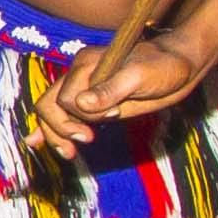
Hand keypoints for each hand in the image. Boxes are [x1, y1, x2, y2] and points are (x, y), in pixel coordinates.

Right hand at [31, 34, 204, 152]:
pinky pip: (63, 115)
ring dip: (54, 134)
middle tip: (83, 142)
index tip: (113, 115)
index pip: (66, 98)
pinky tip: (36, 142)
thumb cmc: (164, 66)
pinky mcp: (95, 103)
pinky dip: (50, 129)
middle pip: (49, 105)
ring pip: (52, 113)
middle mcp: (80, 75)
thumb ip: (110, 89)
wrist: (181, 66)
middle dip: (59, 128)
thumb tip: (80, 105)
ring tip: (68, 153)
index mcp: (86, 64)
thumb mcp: (140, 76)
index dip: (82, 114)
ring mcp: (85, 89)